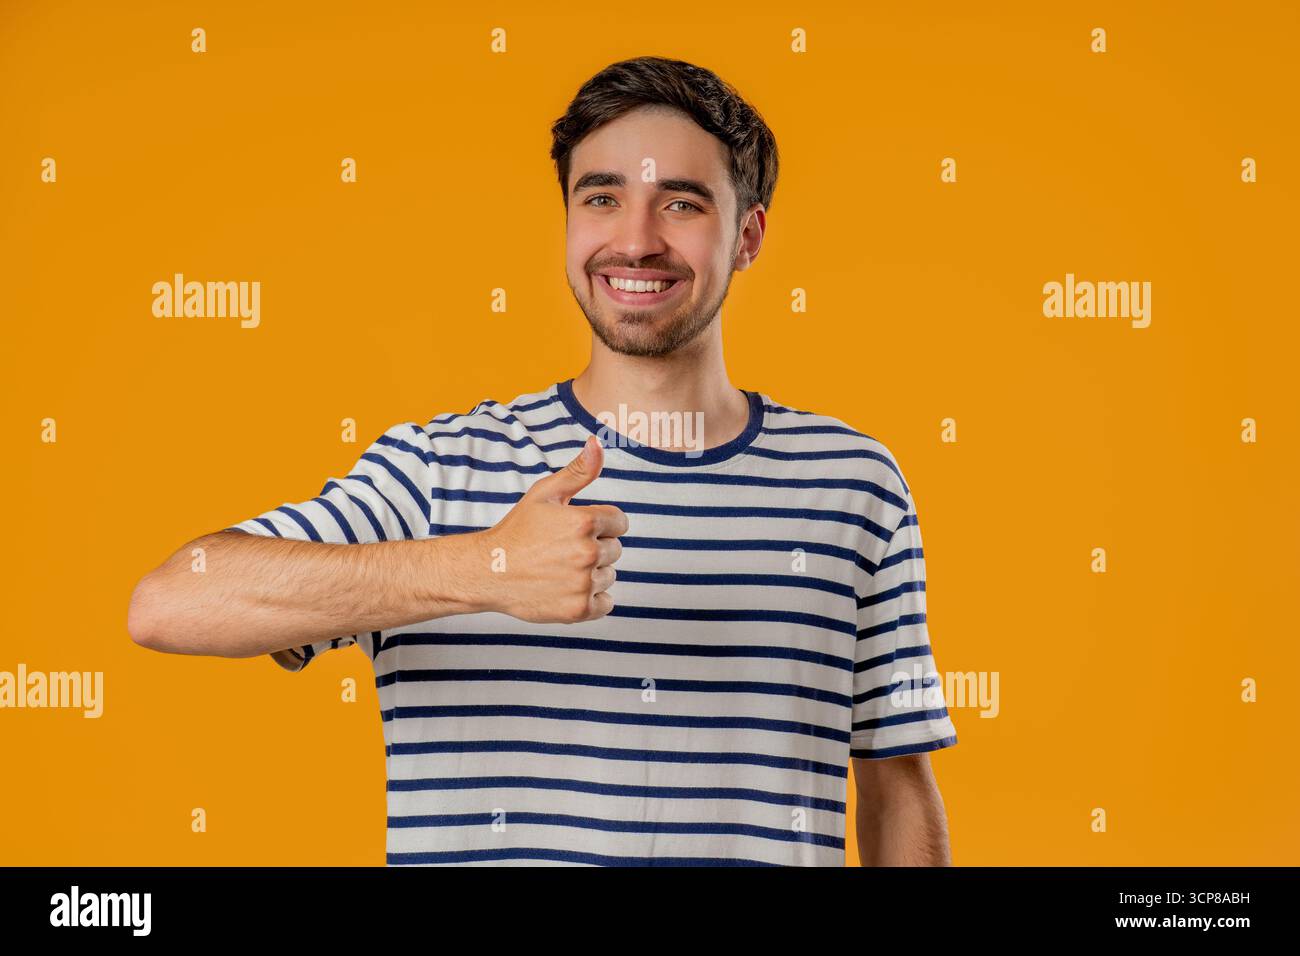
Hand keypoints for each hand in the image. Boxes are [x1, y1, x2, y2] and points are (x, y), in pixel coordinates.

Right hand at [476, 435, 627, 622]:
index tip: (574, 530)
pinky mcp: (579, 609)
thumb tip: (597, 443)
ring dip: (592, 574)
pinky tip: (566, 589)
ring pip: (609, 576)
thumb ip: (578, 471)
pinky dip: (592, 600)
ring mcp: (584, 583)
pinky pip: (606, 603)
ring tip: (560, 570)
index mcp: (584, 521)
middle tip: (561, 551)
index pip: (619, 522)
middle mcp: (588, 552)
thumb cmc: (517, 530)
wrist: (488, 572)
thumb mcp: (545, 494)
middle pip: (615, 550)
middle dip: (594, 548)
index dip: (599, 524)